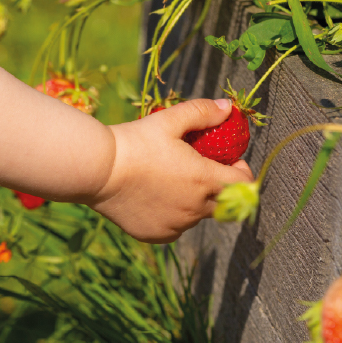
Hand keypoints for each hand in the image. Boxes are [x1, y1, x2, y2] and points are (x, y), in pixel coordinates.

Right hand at [86, 98, 254, 243]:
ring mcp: (175, 225)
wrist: (98, 170)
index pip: (243, 184)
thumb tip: (227, 107)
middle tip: (203, 171)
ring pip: (197, 216)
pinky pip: (175, 228)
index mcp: (204, 179)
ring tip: (175, 182)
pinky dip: (174, 216)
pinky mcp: (156, 235)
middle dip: (221, 188)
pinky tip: (159, 198)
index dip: (242, 173)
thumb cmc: (135, 142)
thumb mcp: (169, 120)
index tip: (231, 163)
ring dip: (196, 202)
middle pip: (224, 203)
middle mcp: (194, 208)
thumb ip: (202, 113)